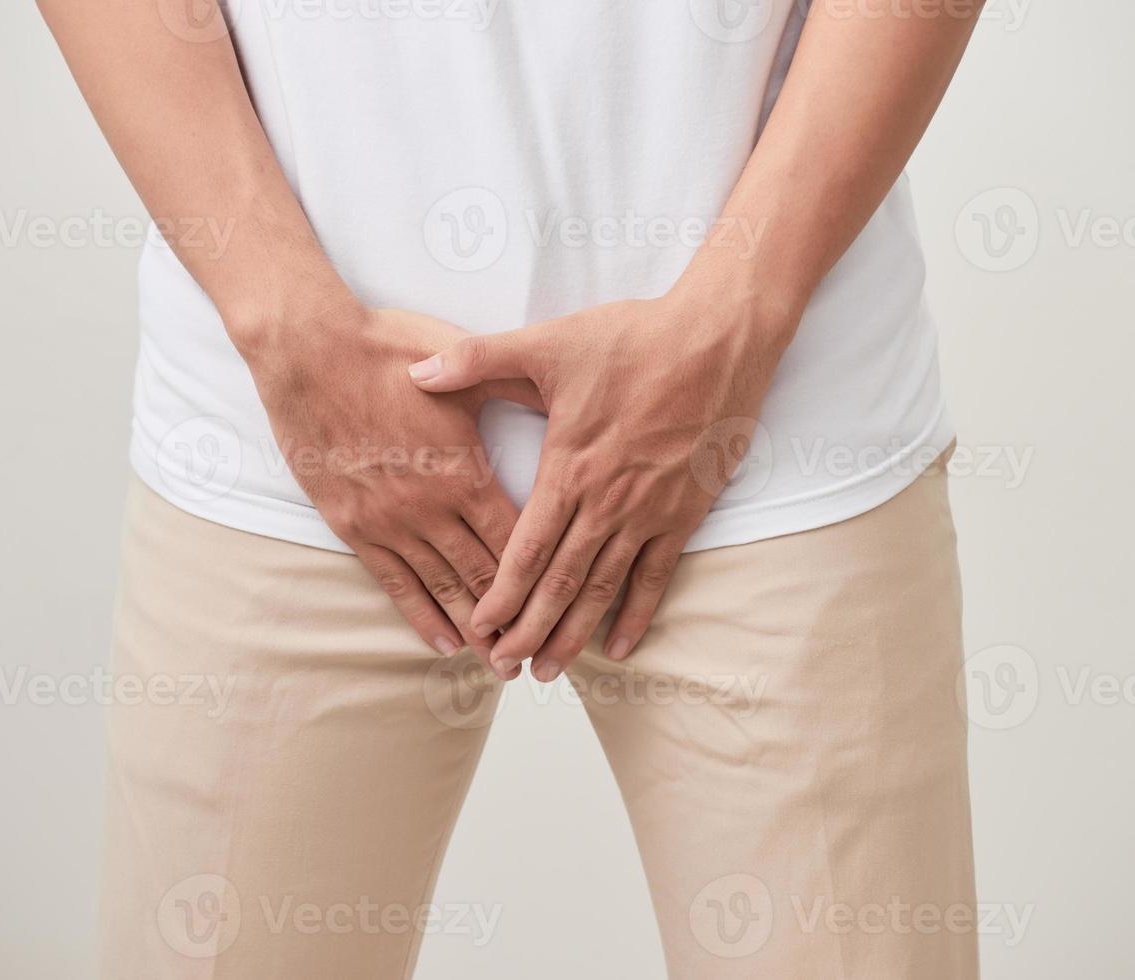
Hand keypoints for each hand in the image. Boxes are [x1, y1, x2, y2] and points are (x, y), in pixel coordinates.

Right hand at [234, 303, 543, 667]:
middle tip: (543, 655)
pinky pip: (395, 583)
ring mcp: (391, 521)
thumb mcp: (462, 368)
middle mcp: (432, 507)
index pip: (519, 541)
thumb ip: (511, 388)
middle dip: (517, 621)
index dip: (545, 579)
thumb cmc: (387, 348)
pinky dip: (422, 617)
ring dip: (475, 631)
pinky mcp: (354, 525)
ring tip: (500, 664)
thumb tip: (562, 393)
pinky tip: (444, 645)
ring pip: (444, 589)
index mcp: (467, 471)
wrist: (308, 351)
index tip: (567, 608)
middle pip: (487, 578)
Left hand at [408, 286, 797, 681]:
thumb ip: (477, 359)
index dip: (501, 595)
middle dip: (528, 630)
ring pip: (602, 588)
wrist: (717, 339)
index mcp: (569, 467)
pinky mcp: (683, 512)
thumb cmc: (633, 338)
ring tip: (547, 671)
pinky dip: (635, 615)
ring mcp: (648, 512)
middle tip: (502, 668)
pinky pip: (655, 577)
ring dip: (573, 634)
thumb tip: (417, 372)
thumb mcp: (548, 342)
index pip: (525, 549)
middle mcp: (607, 501)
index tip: (479, 628)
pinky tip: (618, 646)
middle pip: (559, 582)